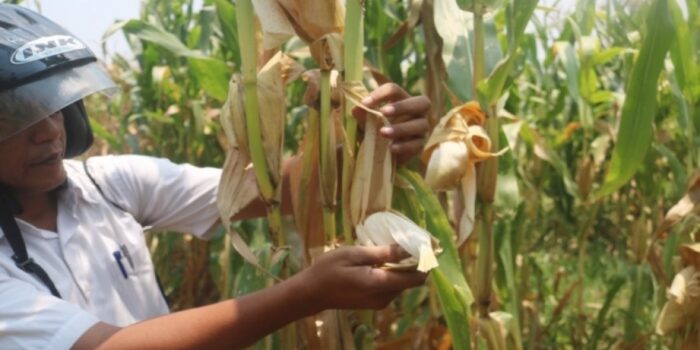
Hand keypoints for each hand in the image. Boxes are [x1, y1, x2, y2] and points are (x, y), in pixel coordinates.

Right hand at [296, 245, 426, 310]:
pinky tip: (382, 260)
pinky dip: (393, 273)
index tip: (425, 243)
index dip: (425, 261)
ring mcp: (380, 302)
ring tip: (393, 247)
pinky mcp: (374, 302)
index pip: (416, 278)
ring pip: (403, 283)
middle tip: (408, 240)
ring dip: (403, 267)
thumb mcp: (354, 255)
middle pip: (412, 280)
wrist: (311, 293)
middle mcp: (384, 297)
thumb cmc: (329, 270)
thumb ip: (382, 253)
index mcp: (380, 284)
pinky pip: (392, 287)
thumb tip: (408, 249)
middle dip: (414, 262)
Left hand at [352, 83, 430, 163]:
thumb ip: (363, 116)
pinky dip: (403, 146)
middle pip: (422, 102)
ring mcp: (421, 129)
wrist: (381, 153)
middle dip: (403, 106)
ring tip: (383, 132)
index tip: (365, 103)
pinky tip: (391, 148)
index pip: (395, 90)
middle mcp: (417, 112)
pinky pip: (416, 145)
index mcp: (402, 99)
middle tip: (384, 112)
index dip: (381, 94)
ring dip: (401, 128)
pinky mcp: (419, 145)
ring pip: (421, 125)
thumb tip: (356, 109)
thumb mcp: (367, 123)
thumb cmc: (376, 131)